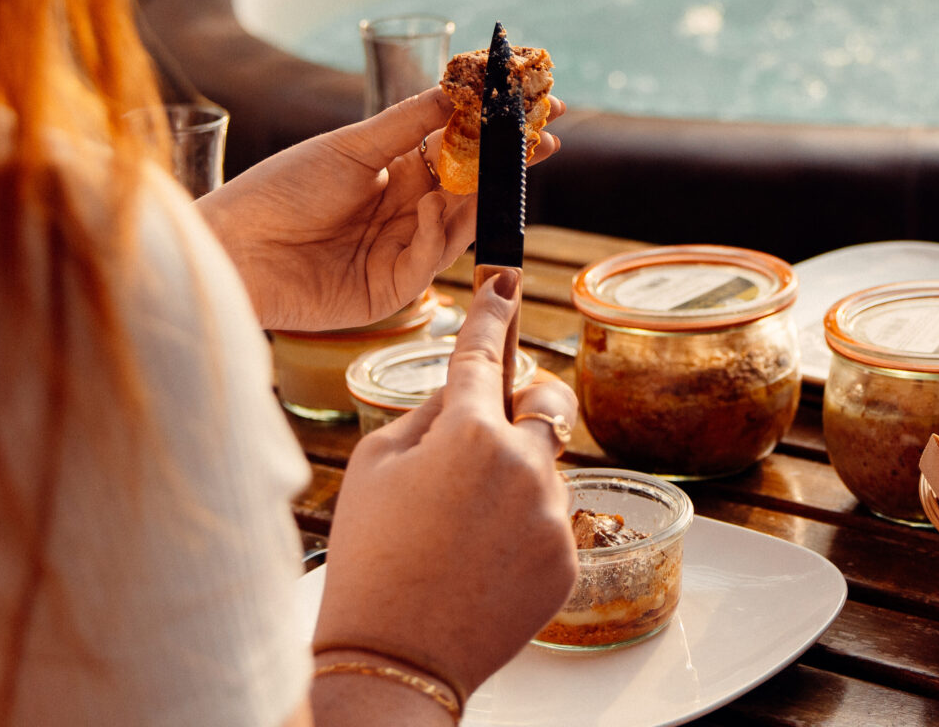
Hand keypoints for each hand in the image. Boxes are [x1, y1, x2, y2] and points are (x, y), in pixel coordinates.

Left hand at [195, 90, 563, 331]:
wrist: (234, 247)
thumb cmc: (280, 190)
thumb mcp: (350, 146)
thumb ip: (410, 124)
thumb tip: (461, 91)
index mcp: (395, 172)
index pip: (461, 151)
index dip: (499, 134)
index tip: (540, 110)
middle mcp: (405, 212)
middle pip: (470, 190)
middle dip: (507, 167)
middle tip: (543, 143)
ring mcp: (399, 254)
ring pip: (458, 225)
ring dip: (475, 195)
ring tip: (487, 167)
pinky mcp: (389, 292)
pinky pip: (429, 260)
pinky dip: (434, 230)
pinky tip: (427, 205)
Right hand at [313, 271, 579, 703]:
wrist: (394, 657)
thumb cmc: (370, 559)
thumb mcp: (375, 466)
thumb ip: (427, 414)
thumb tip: (461, 393)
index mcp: (471, 433)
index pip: (486, 353)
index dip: (495, 312)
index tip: (507, 281)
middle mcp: (524, 465)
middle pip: (549, 402)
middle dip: (528, 402)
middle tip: (489, 433)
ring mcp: (552, 515)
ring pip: (549, 467)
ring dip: (517, 477)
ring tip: (462, 531)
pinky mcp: (568, 560)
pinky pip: (552, 520)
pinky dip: (524, 528)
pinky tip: (480, 561)